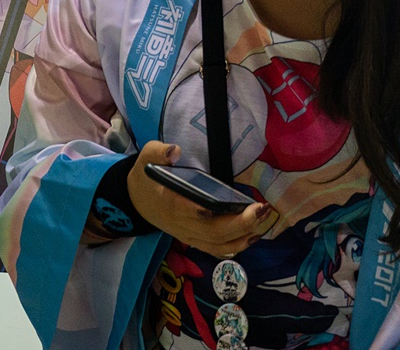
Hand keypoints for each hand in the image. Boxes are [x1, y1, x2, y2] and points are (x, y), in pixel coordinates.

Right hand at [126, 141, 276, 256]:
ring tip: (264, 220)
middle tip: (262, 208)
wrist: (136, 201)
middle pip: (213, 231)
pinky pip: (217, 249)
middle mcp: (181, 224)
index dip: (207, 212)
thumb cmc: (145, 178)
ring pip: (219, 243)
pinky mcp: (194, 240)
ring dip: (244, 235)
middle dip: (241, 223)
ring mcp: (188, 235)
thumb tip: (175, 151)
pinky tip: (253, 234)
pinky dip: (236, 245)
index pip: (189, 211)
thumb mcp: (145, 158)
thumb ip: (158, 152)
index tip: (231, 205)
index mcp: (169, 202)